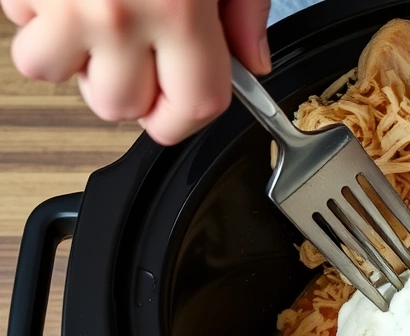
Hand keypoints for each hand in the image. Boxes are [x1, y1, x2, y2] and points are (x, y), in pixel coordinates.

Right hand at [3, 0, 271, 145]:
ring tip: (96, 15)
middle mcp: (119, 13)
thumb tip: (252, 63)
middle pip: (121, 107)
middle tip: (140, 40)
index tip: (183, 103)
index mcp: (181, 10)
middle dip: (130, 85)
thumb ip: (246, 10)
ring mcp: (64, 3)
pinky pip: (21, 31)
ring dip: (73, 55)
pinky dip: (37, 18)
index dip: (189, 116)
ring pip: (57, 77)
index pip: (195, 108)